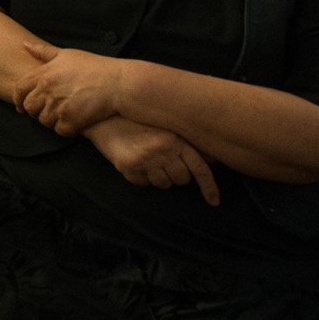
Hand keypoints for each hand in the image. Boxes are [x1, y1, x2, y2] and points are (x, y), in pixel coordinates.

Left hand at [13, 39, 133, 136]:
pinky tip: (73, 122)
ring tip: (62, 115)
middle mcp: (48, 90)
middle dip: (35, 110)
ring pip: (43, 120)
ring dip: (51, 120)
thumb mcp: (68, 54)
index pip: (19, 89)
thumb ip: (44, 52)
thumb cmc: (94, 67)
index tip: (21, 106)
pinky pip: (59, 130)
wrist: (118, 83)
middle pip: (29, 107)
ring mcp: (58, 106)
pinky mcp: (71, 120)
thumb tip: (24, 45)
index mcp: (44, 73)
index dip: (18, 99)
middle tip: (46, 111)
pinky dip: (65, 128)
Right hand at [85, 117, 219, 204]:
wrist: (104, 118)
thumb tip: (213, 159)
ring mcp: (144, 162)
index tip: (214, 201)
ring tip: (151, 161)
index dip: (209, 187)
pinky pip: (145, 185)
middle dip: (178, 175)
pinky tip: (138, 163)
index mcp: (174, 139)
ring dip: (161, 177)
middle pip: (182, 179)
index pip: (199, 168)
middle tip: (168, 162)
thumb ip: (189, 142)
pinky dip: (144, 178)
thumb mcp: (167, 126)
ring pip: (164, 184)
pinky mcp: (128, 169)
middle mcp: (161, 151)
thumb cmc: (138, 121)